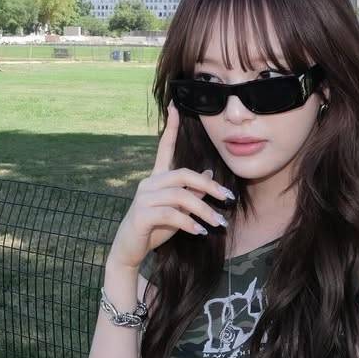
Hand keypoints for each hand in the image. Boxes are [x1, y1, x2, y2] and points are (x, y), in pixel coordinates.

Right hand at [108, 100, 234, 270]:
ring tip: (219, 223)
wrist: (130, 250)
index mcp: (156, 178)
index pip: (163, 148)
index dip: (170, 128)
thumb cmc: (155, 228)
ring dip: (204, 210)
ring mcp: (144, 198)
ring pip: (180, 197)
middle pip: (183, 175)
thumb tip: (209, 173)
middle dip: (208, 186)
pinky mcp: (142, 215)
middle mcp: (148, 184)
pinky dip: (189, 223)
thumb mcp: (178, 209)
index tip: (174, 107)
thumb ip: (192, 192)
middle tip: (228, 198)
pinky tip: (199, 232)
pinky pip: (171, 215)